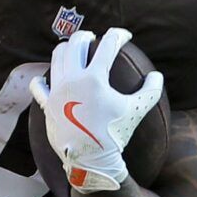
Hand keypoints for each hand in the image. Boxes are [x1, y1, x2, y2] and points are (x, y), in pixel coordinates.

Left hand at [28, 27, 164, 192]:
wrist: (90, 161)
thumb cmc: (114, 135)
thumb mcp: (137, 111)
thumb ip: (151, 91)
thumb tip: (157, 76)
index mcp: (94, 78)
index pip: (107, 45)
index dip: (119, 35)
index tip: (125, 36)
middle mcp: (72, 80)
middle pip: (76, 43)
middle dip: (87, 36)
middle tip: (94, 38)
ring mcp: (56, 91)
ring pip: (57, 57)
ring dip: (67, 49)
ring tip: (75, 51)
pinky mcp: (47, 105)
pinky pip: (39, 86)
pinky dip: (43, 78)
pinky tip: (48, 78)